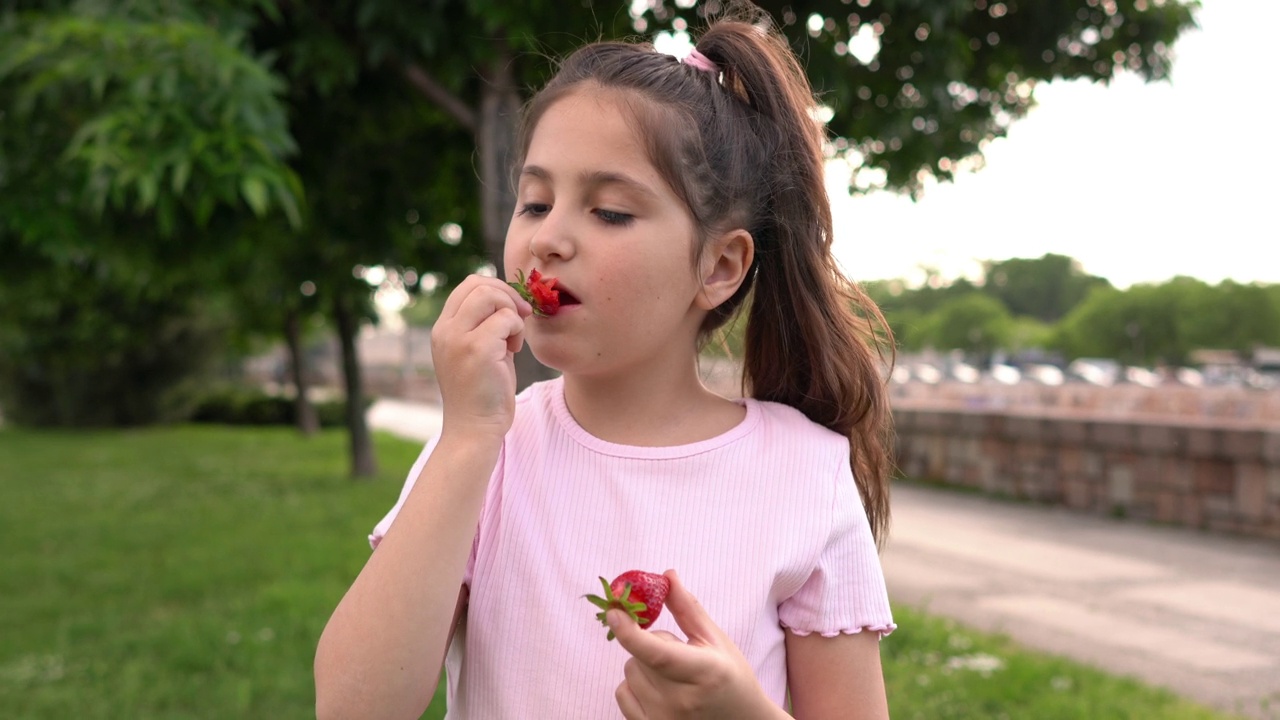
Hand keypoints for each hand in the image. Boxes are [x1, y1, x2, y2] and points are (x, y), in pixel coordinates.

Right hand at [430, 274, 532, 440]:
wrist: (474, 429)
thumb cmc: (483, 392)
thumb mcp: (478, 350)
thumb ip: (485, 324)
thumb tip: (507, 296)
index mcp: (443, 329)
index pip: (469, 285)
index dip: (497, 289)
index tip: (513, 310)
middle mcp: (445, 330)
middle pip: (479, 284)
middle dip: (508, 296)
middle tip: (520, 319)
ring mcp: (458, 339)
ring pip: (491, 296)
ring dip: (512, 313)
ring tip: (513, 340)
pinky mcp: (476, 350)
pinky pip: (506, 319)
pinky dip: (517, 331)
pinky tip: (514, 352)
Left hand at [608, 570, 778, 719]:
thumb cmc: (731, 678)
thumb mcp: (716, 640)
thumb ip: (688, 609)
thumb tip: (667, 576)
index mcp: (704, 672)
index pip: (658, 653)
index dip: (631, 632)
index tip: (614, 611)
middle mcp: (681, 700)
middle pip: (638, 657)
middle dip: (651, 645)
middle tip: (678, 653)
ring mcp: (664, 719)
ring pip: (629, 673)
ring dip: (642, 665)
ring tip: (671, 674)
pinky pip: (622, 694)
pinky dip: (634, 685)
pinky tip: (658, 689)